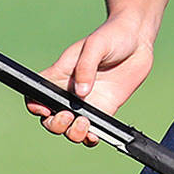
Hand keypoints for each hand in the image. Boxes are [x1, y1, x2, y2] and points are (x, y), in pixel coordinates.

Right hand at [25, 17, 154, 147]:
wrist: (139, 40)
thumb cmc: (113, 35)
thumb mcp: (96, 45)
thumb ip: (86, 67)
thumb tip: (81, 94)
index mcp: (59, 75)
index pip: (37, 94)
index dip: (35, 105)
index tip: (45, 109)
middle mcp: (70, 92)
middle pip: (51, 118)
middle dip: (55, 124)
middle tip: (69, 116)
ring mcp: (87, 103)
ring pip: (70, 128)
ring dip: (72, 133)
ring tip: (84, 124)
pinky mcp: (105, 109)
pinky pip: (94, 130)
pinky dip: (91, 138)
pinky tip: (95, 135)